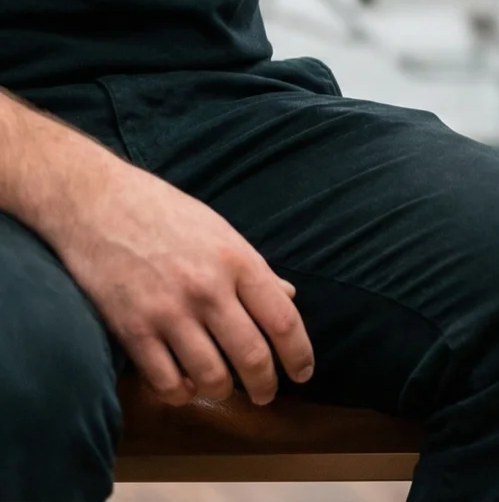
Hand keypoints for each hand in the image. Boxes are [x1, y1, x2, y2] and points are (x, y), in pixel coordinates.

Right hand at [45, 159, 313, 406]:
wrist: (96, 203)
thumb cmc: (165, 215)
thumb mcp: (221, 232)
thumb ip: (255, 270)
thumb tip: (290, 298)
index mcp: (239, 262)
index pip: (284, 321)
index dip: (299, 356)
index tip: (302, 374)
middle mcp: (209, 289)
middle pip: (252, 356)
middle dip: (265, 385)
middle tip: (266, 395)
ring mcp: (169, 311)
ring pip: (211, 376)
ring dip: (221, 392)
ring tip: (223, 390)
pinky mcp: (131, 329)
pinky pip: (165, 381)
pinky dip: (180, 394)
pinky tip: (184, 388)